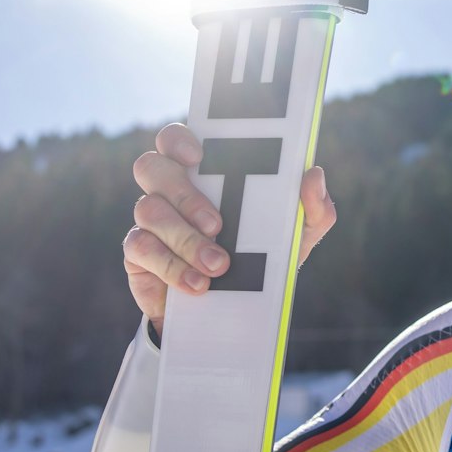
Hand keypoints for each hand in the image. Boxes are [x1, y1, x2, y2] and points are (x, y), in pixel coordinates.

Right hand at [122, 123, 337, 338]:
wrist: (233, 312)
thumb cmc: (264, 258)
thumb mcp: (297, 236)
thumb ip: (313, 207)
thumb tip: (313, 174)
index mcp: (202, 174)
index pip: (175, 139)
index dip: (178, 140)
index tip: (198, 156)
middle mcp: (169, 190)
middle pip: (152, 167)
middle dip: (184, 194)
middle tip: (217, 224)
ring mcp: (149, 221)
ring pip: (148, 210)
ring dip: (184, 239)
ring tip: (217, 266)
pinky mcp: (138, 254)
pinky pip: (141, 249)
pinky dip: (172, 267)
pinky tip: (198, 285)